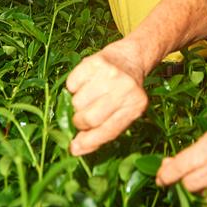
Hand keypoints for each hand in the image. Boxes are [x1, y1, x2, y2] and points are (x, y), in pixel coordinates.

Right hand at [66, 40, 148, 155]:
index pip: (108, 131)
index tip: (74, 148)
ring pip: (77, 102)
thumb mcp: (123, 112)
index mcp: (135, 106)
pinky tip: (85, 82)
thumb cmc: (124, 92)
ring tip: (88, 96)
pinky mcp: (95, 62)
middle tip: (82, 117)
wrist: (130, 57)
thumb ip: (103, 131)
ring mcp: (110, 74)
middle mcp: (124, 89)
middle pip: (90, 118)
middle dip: (80, 122)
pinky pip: (71, 84)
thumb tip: (74, 149)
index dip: (89, 142)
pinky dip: (73, 86)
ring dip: (77, 104)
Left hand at [156, 117, 206, 206]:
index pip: (180, 168)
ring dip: (197, 190)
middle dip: (181, 180)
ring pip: (200, 198)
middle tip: (183, 173)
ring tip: (204, 178)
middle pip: (188, 185)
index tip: (161, 175)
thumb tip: (169, 165)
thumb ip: (196, 150)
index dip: (165, 174)